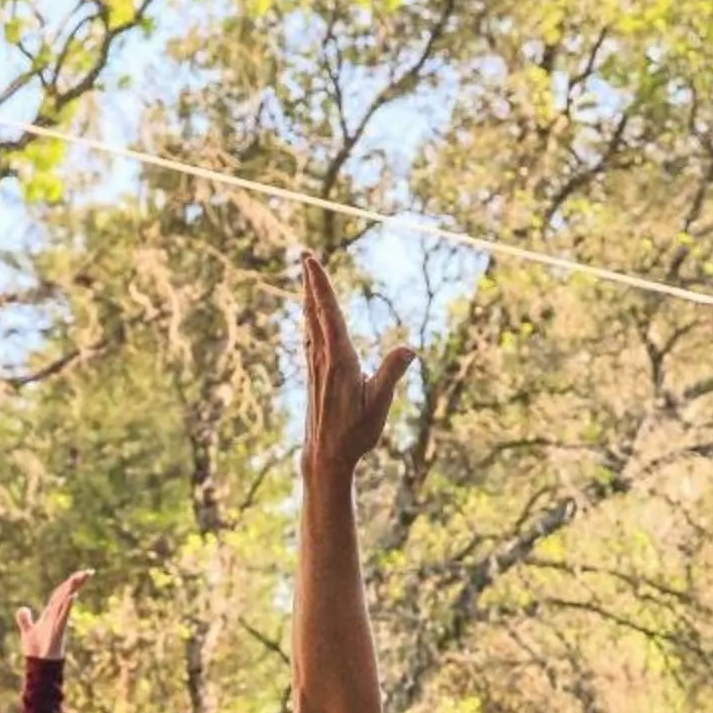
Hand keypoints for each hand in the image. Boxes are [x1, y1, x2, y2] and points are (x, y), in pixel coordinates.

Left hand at [16, 572, 88, 662]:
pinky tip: (72, 596)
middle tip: (90, 571)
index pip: (60, 595)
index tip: (80, 574)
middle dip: (77, 582)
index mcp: (51, 614)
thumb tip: (23, 608)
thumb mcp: (27, 631)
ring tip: (82, 577)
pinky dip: (67, 606)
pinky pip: (63, 617)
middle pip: (66, 595)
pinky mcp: (57, 632)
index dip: (68, 584)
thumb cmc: (36, 651)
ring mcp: (58, 624)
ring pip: (66, 602)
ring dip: (73, 589)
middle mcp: (56, 617)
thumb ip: (25, 620)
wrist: (38, 667)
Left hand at [300, 253, 414, 476]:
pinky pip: (310, 339)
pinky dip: (309, 321)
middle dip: (311, 283)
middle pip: (315, 311)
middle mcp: (323, 358)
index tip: (311, 261)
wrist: (325, 457)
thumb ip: (391, 374)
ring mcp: (315, 366)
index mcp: (339, 358)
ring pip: (310, 324)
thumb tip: (408, 350)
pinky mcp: (314, 376)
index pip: (328, 313)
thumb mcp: (379, 405)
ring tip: (307, 279)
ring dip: (309, 299)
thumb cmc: (354, 433)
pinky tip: (308, 319)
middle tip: (304, 256)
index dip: (320, 285)